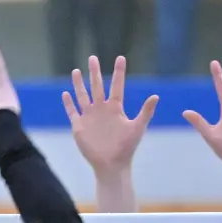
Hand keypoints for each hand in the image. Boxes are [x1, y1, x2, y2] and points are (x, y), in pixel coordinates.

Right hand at [64, 55, 157, 174]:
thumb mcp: (137, 127)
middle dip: (94, 72)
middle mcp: (102, 109)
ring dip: (79, 84)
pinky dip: (69, 103)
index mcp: (115, 108)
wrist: (111, 164)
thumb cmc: (126, 148)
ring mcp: (90, 117)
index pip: (116, 86)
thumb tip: (156, 96)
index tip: (120, 58)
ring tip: (76, 71)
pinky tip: (66, 94)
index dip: (118, 72)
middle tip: (92, 57)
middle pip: (97, 86)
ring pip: (83, 96)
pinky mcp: (79, 126)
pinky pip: (72, 112)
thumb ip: (146, 112)